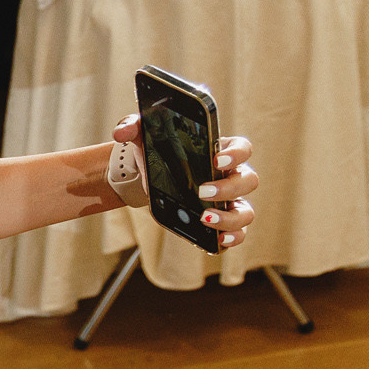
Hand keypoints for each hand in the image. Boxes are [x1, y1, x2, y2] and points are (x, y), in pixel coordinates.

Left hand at [110, 115, 260, 248]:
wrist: (145, 177)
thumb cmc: (156, 151)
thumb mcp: (144, 136)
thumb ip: (133, 127)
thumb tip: (121, 132)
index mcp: (222, 151)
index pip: (242, 148)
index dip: (236, 155)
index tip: (217, 161)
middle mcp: (232, 176)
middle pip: (248, 181)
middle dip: (228, 188)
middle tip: (202, 191)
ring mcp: (229, 201)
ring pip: (245, 212)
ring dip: (230, 218)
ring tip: (205, 218)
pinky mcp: (220, 222)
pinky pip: (236, 233)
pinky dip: (230, 239)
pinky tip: (215, 241)